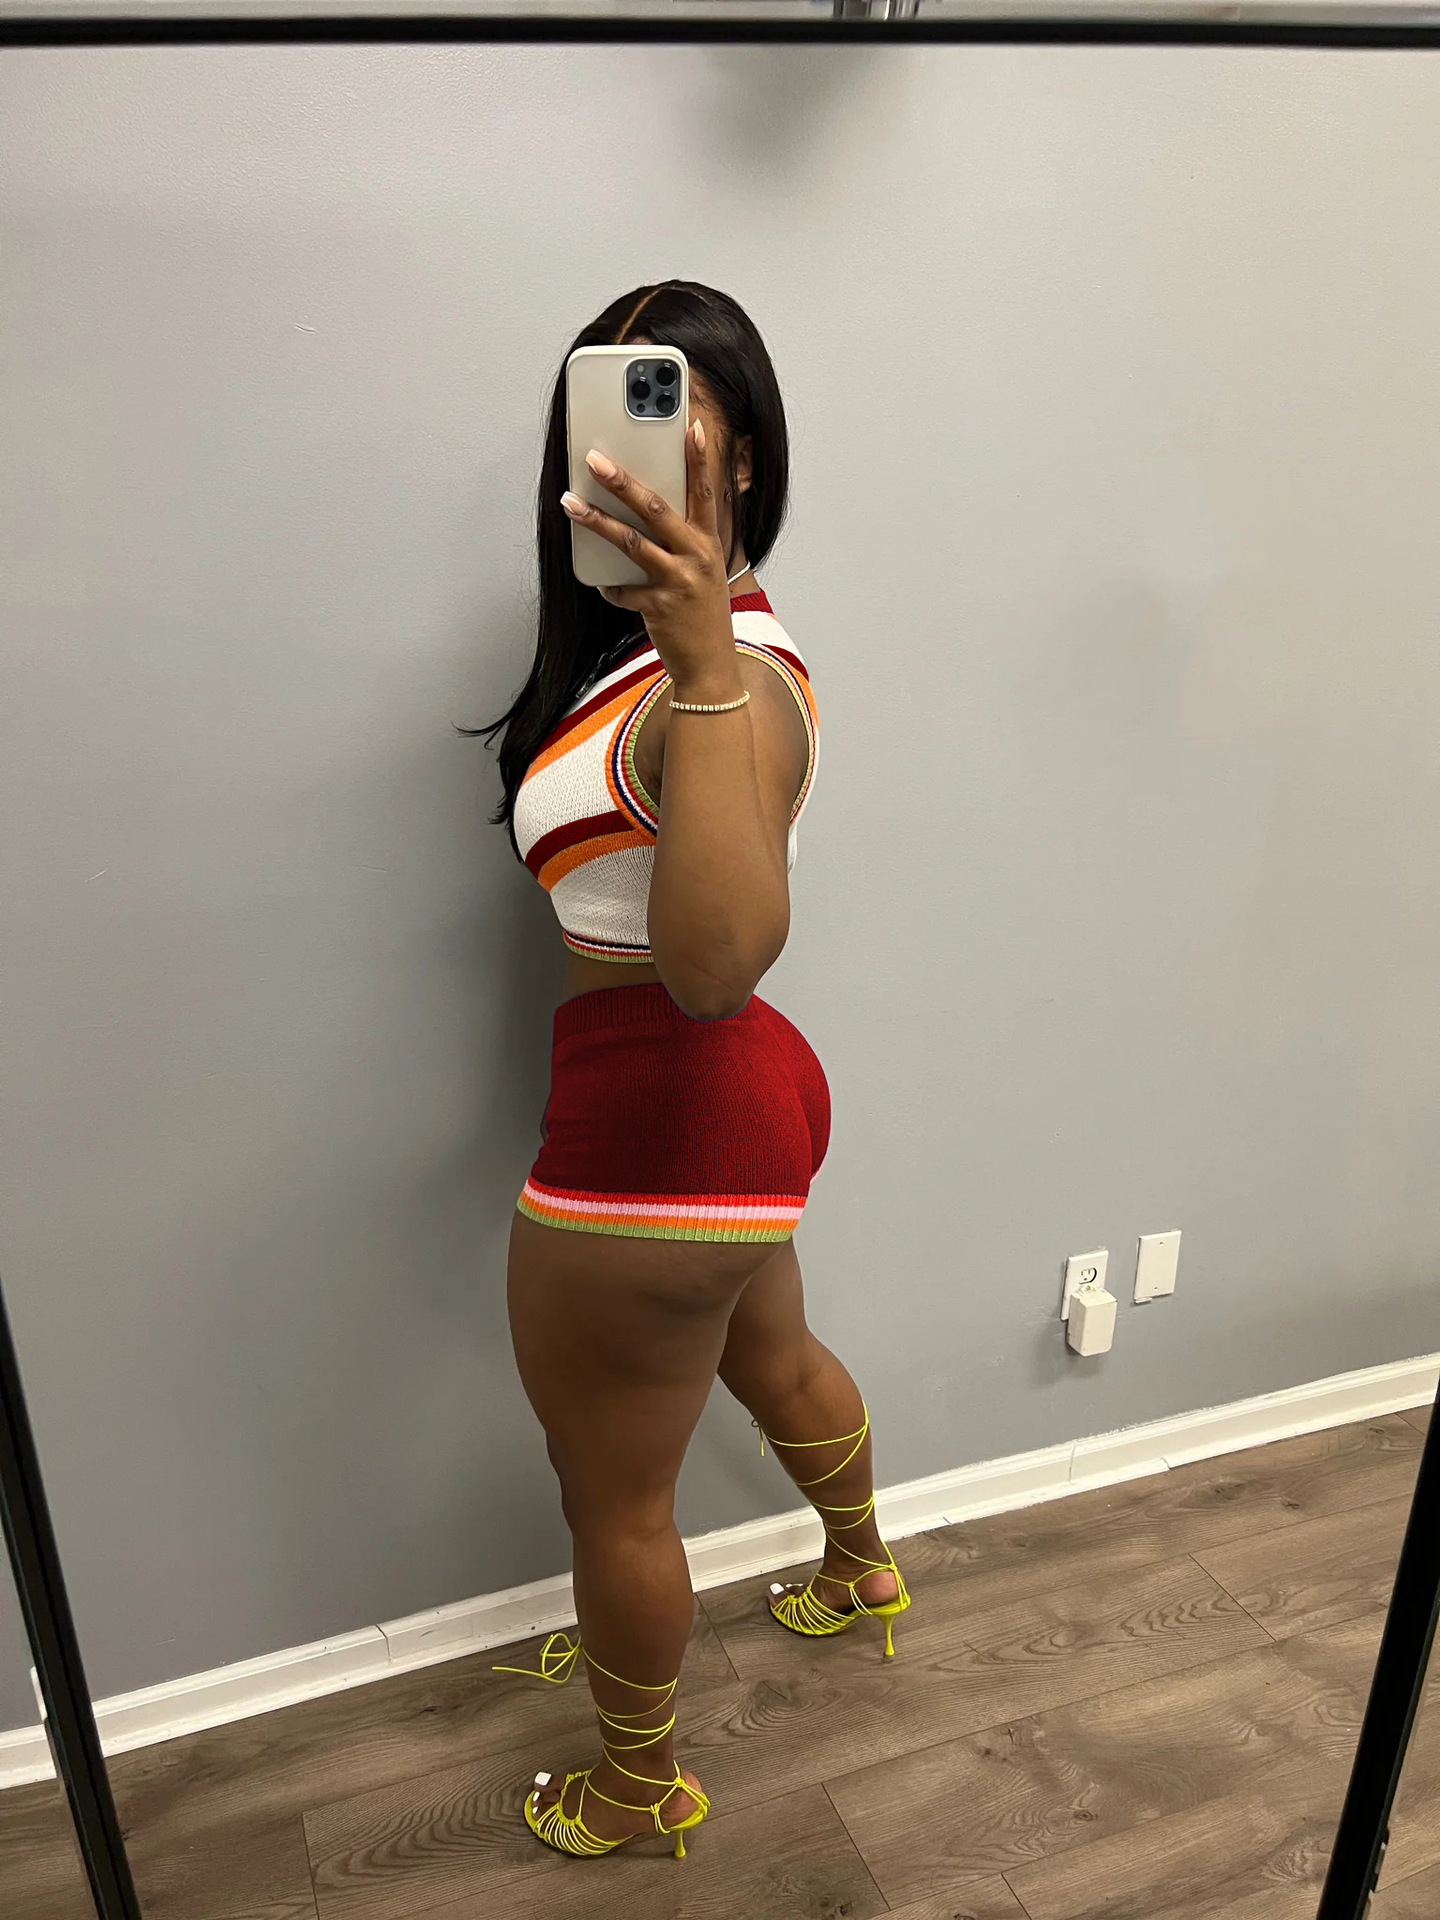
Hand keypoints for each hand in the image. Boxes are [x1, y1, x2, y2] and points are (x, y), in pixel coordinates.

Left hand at [560, 420, 743, 701]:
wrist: (711, 667)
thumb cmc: (702, 615)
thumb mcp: (703, 572)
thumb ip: (682, 541)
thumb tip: (641, 512)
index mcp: (709, 544)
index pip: (705, 491)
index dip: (699, 458)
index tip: (691, 426)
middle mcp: (697, 557)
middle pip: (656, 508)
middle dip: (622, 481)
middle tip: (594, 459)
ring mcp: (679, 582)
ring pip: (630, 542)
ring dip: (595, 521)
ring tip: (568, 503)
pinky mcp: (659, 607)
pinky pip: (621, 589)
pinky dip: (609, 585)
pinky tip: (603, 584)